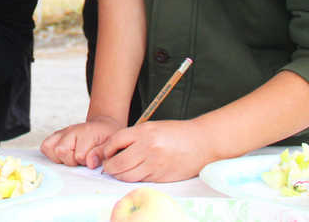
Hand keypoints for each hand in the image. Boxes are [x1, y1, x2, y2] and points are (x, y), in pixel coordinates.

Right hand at [40, 115, 122, 167]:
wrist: (103, 126)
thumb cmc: (107, 136)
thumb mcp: (111, 144)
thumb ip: (101, 153)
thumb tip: (90, 163)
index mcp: (86, 132)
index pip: (78, 155)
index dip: (86, 162)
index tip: (92, 161)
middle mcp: (71, 131)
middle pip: (60, 150)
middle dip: (71, 161)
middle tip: (81, 159)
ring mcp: (62, 133)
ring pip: (48, 147)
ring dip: (59, 157)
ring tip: (71, 157)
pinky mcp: (57, 136)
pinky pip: (45, 146)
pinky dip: (51, 154)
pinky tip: (64, 156)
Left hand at [99, 120, 213, 182]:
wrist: (202, 142)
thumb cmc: (177, 133)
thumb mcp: (153, 127)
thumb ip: (135, 136)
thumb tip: (115, 148)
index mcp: (144, 132)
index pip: (115, 141)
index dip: (107, 149)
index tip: (106, 153)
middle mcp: (148, 148)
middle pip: (118, 163)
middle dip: (109, 166)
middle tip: (108, 166)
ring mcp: (155, 164)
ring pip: (127, 176)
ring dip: (119, 175)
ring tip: (119, 171)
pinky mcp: (162, 177)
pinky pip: (141, 180)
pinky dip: (134, 179)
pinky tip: (134, 173)